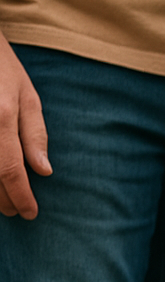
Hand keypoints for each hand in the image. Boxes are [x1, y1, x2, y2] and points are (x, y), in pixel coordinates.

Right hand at [1, 34, 50, 218]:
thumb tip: (44, 172)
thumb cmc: (1, 69)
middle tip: (16, 212)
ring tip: (2, 203)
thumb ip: (35, 134)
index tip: (30, 213)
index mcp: (0, 117)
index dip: (20, 196)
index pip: (10, 170)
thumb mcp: (27, 96)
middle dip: (3, 200)